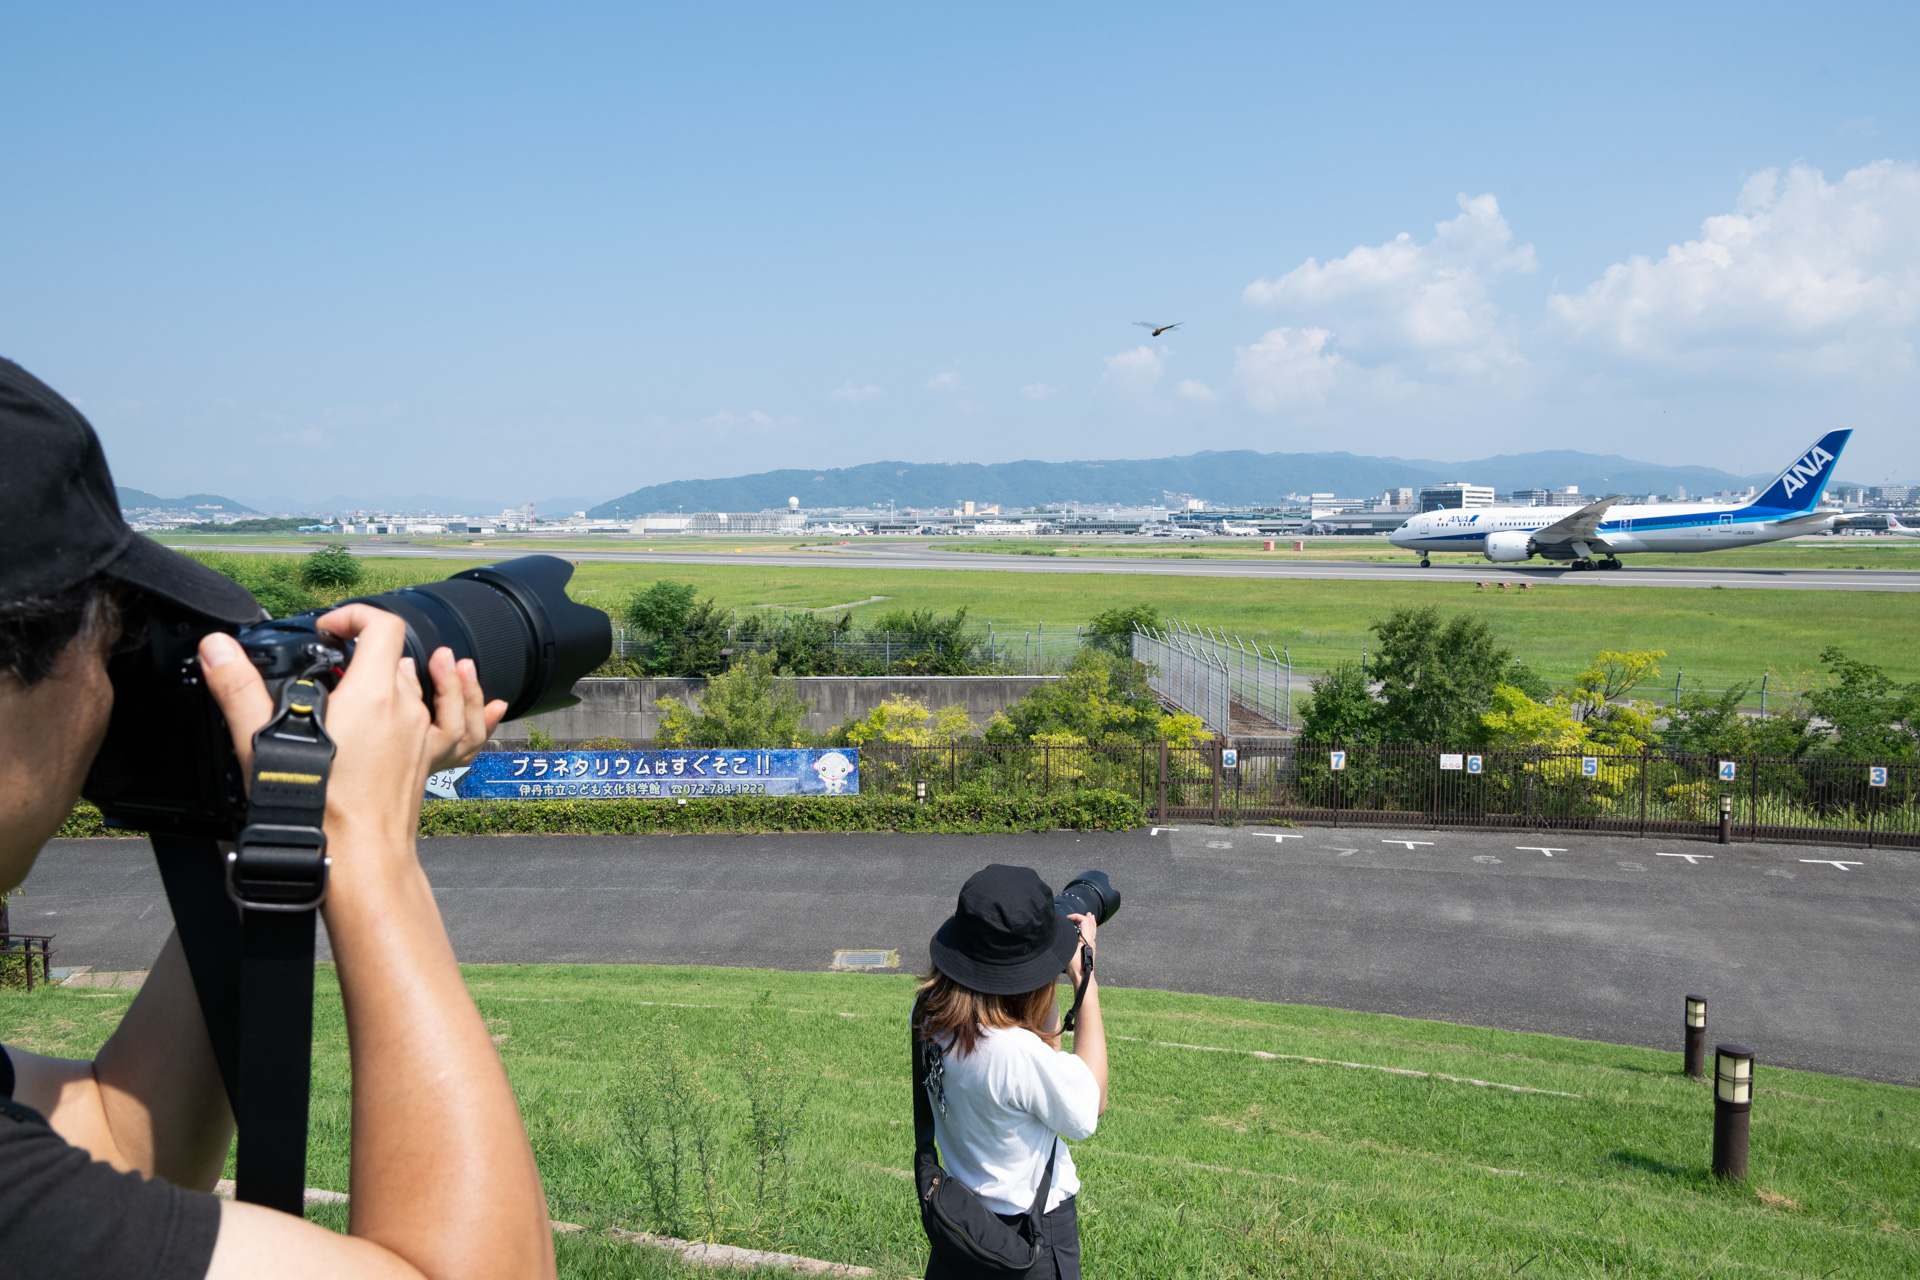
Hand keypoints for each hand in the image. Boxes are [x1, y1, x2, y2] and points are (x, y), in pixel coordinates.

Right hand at [199, 619, 505, 787]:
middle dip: (368, 655)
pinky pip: (463, 728)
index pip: (381, 627)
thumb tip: (217, 647)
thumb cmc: (318, 809)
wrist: (357, 858)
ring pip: (433, 688)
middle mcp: (405, 710)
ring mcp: (421, 737)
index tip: (328, 631)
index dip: (354, 617)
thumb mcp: (264, 743)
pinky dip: (474, 709)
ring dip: (425, 671)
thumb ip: (239, 689)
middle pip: (399, 659)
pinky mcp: (428, 762)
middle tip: (335, 669)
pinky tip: (490, 701)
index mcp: (372, 695)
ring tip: (421, 662)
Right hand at [1065, 912, 1096, 985]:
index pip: (1085, 921)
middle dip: (1088, 918)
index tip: (1068, 918)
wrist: (1083, 977)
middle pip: (1092, 925)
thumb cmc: (1076, 966)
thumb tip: (1065, 931)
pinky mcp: (1091, 950)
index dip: (1077, 916)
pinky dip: (1090, 930)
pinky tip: (1087, 933)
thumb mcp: (1068, 950)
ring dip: (1091, 923)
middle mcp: (1091, 941)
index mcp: (1087, 938)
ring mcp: (1092, 946)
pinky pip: (1092, 936)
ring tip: (1090, 918)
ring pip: (1093, 930)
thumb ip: (1068, 939)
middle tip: (1088, 913)